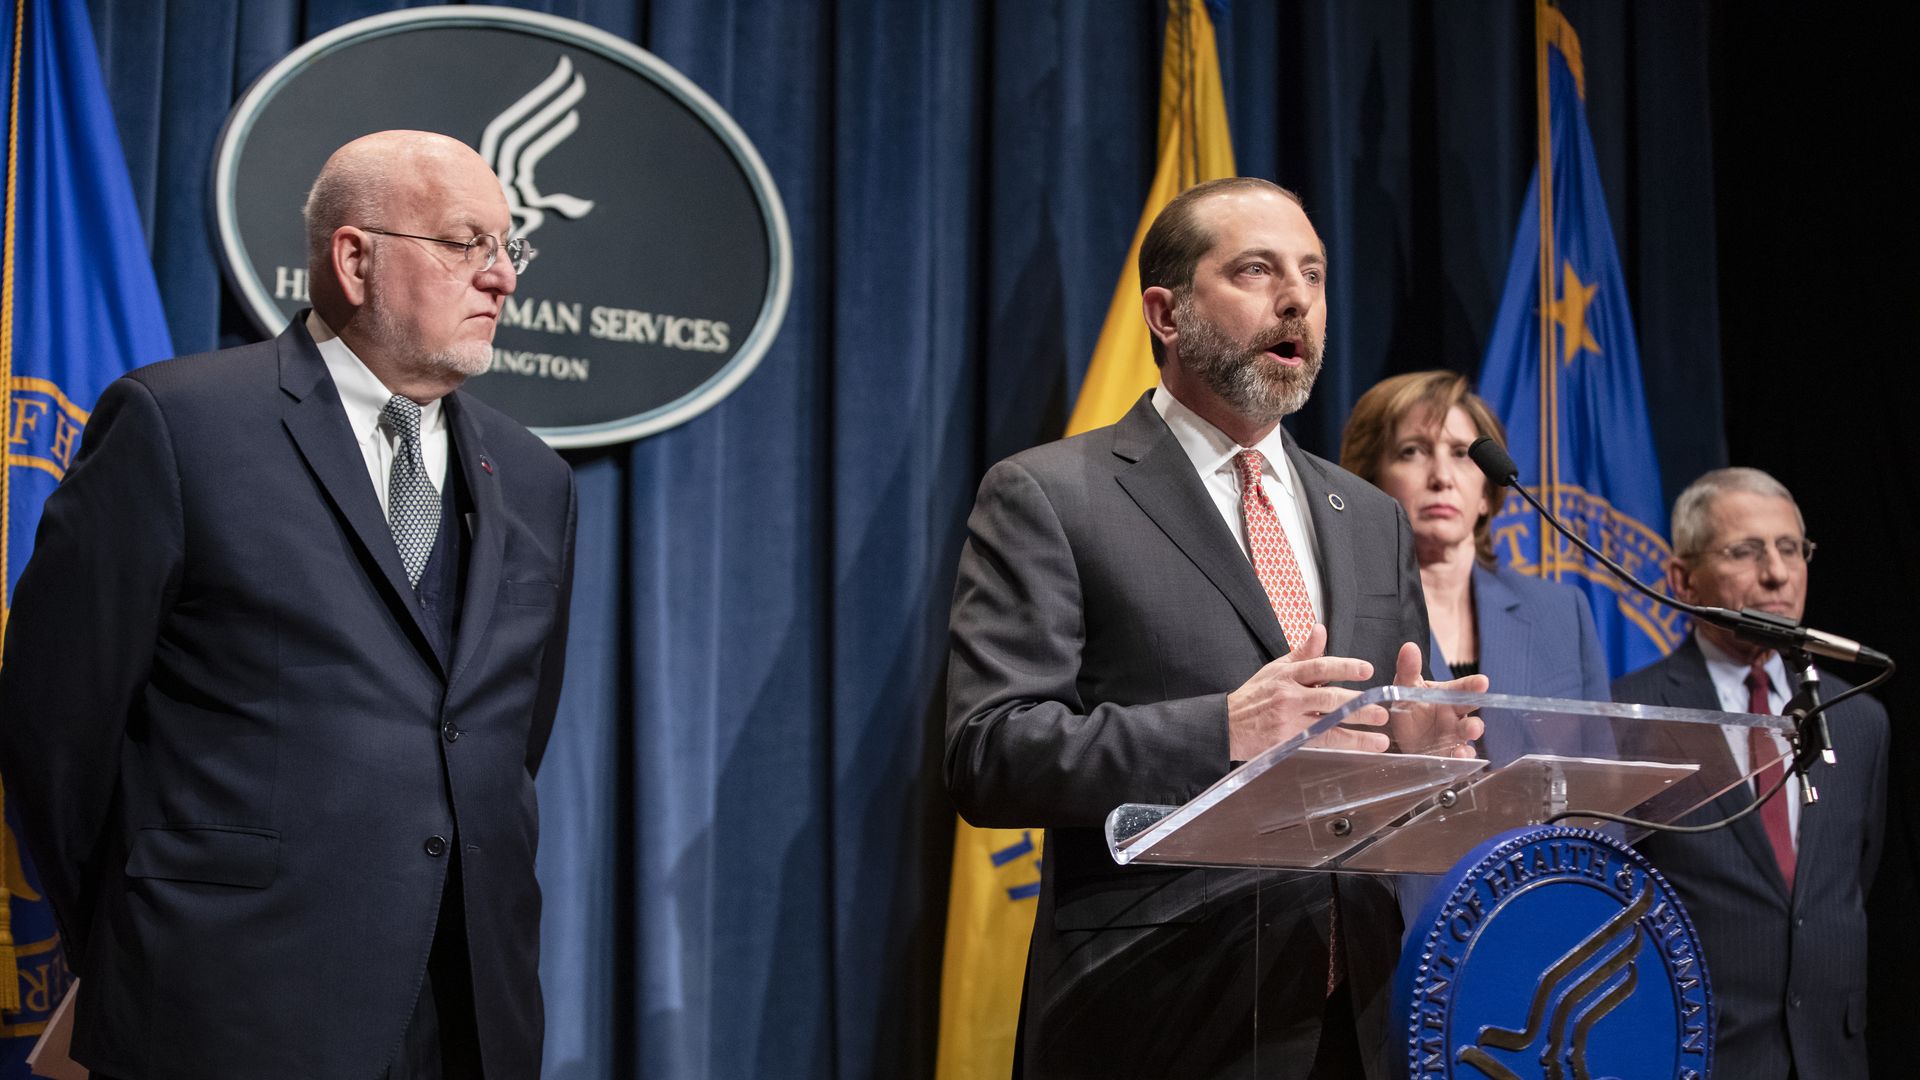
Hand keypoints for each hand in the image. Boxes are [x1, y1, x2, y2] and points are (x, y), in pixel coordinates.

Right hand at [1226, 624, 1387, 759]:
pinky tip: (1364, 746)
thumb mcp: (1275, 669)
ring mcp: (1288, 720)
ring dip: (1357, 729)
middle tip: (1380, 705)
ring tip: (1382, 733)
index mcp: (1287, 675)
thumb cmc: (1253, 696)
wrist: (1226, 725)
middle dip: (1357, 702)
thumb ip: (1302, 652)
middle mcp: (1289, 696)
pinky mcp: (1287, 741)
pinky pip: (1321, 742)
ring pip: (1328, 723)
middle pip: (1328, 697)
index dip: (1344, 667)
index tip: (1366, 669)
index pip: (1319, 666)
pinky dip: (1344, 744)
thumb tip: (1321, 630)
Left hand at [1385, 641, 1487, 756]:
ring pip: (1468, 737)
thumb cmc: (1408, 706)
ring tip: (1465, 742)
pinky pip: (1459, 756)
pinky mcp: (1448, 754)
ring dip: (1469, 738)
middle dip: (1475, 720)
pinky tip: (1457, 757)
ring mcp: (1454, 736)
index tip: (1482, 683)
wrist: (1396, 734)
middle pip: (1470, 714)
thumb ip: (1408, 669)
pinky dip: (1460, 758)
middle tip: (1474, 724)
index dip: (1474, 686)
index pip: (1464, 688)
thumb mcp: (1404, 687)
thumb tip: (1409, 646)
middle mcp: (1455, 715)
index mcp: (1448, 695)